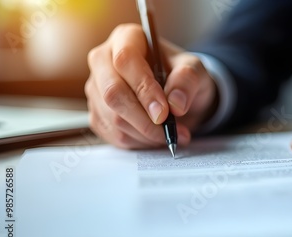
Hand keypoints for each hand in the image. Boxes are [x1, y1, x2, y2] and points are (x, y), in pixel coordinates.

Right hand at [85, 24, 216, 148]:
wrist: (177, 96)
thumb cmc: (182, 77)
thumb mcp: (195, 70)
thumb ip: (188, 80)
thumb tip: (175, 103)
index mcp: (126, 38)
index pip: (125, 60)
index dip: (144, 89)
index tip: (164, 112)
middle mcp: (104, 60)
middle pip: (112, 92)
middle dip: (143, 119)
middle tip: (169, 130)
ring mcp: (96, 88)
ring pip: (112, 118)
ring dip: (145, 134)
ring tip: (171, 134)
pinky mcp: (97, 113)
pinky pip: (113, 134)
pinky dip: (138, 142)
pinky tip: (155, 137)